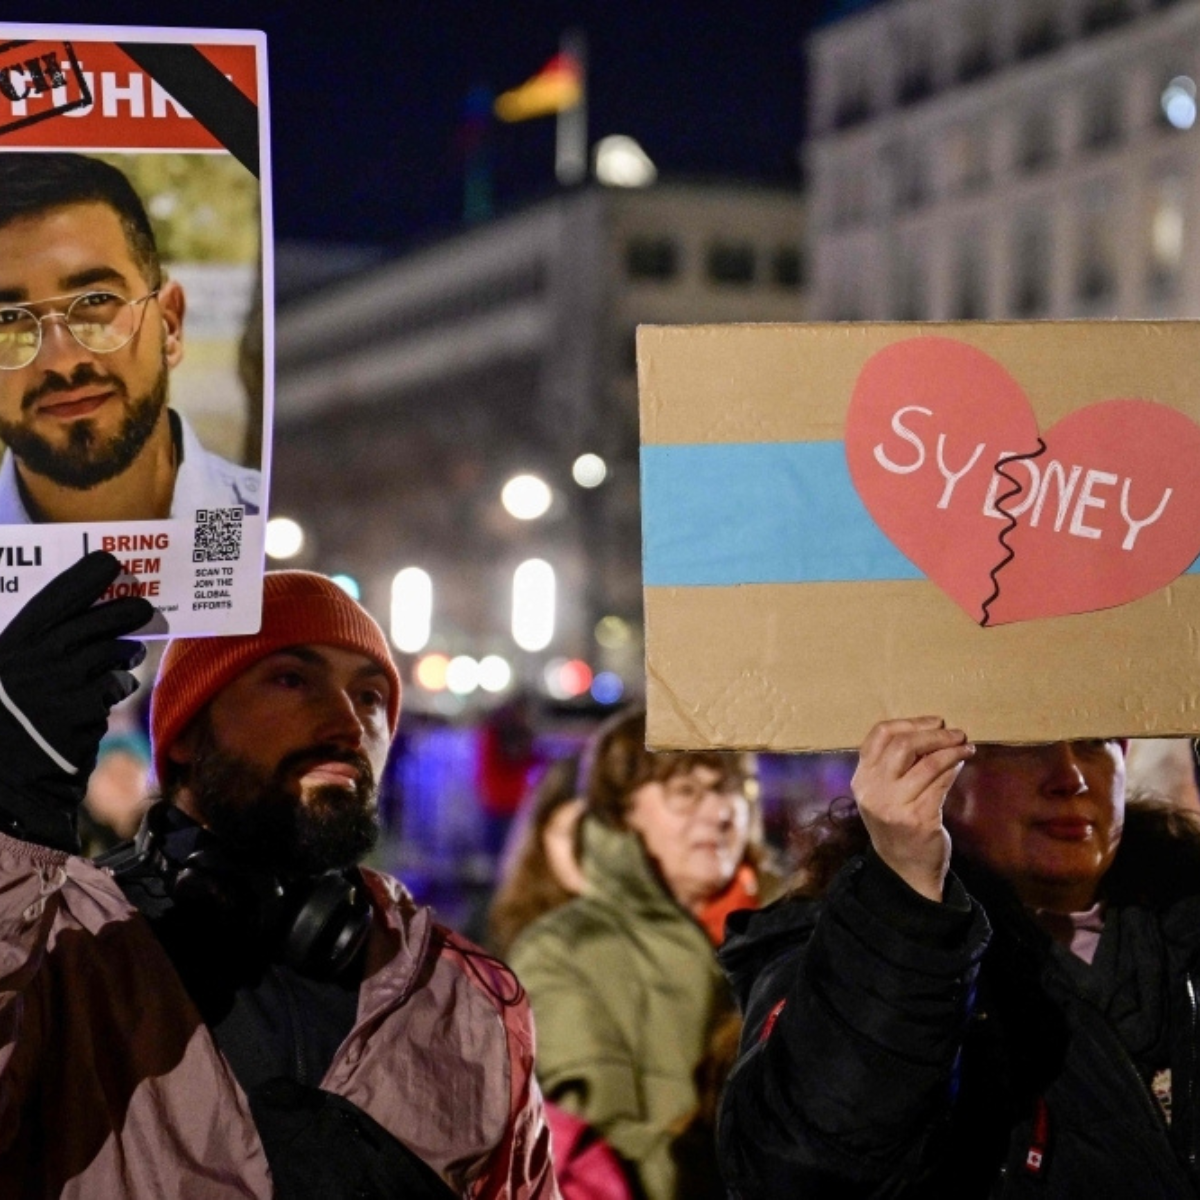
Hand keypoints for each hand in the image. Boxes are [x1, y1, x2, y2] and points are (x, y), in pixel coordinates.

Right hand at [0, 552, 154, 851]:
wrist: (2, 769)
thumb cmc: (5, 712)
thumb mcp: (9, 664)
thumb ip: (39, 639)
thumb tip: (86, 609)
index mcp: (17, 638)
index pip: (61, 593)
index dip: (90, 574)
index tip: (111, 562)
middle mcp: (42, 656)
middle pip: (104, 620)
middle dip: (130, 611)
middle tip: (143, 609)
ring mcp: (66, 684)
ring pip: (116, 654)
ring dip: (126, 653)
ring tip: (128, 654)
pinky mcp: (87, 712)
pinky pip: (115, 689)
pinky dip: (114, 690)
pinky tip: (104, 696)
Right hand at [851, 717, 973, 902]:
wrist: (904, 870)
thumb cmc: (897, 824)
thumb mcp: (885, 793)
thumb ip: (896, 765)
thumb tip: (932, 733)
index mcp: (861, 779)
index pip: (878, 736)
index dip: (909, 722)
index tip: (935, 721)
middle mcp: (872, 791)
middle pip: (903, 745)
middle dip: (934, 734)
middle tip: (956, 732)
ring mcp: (894, 806)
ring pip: (927, 763)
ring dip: (951, 749)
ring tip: (965, 745)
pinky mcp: (918, 818)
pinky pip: (940, 783)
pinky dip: (954, 767)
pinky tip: (962, 761)